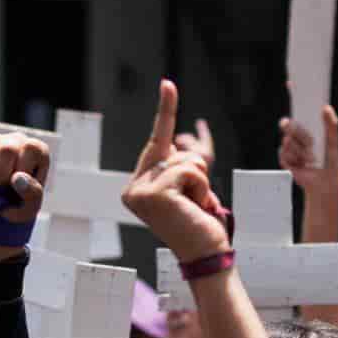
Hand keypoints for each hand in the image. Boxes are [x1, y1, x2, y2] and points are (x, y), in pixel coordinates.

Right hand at [0, 131, 47, 223]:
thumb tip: (18, 178)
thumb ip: (32, 193)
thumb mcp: (32, 204)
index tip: (18, 190)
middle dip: (2, 180)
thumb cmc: (19, 202)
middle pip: (6, 151)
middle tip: (1, 195)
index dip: (22, 172)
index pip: (30, 149)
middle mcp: (16, 139)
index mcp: (37, 149)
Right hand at [124, 80, 229, 263]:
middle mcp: (132, 189)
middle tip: (194, 203)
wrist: (205, 255)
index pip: (155, 141)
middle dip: (195, 173)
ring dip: (201, 184)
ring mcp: (140, 191)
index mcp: (136, 187)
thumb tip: (182, 139)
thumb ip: (178, 166)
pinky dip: (201, 188)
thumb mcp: (187, 189)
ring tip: (194, 207)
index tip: (168, 83)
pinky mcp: (155, 193)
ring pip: (185, 161)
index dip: (166, 111)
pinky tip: (195, 208)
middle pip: (175, 151)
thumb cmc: (199, 225)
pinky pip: (189, 171)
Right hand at [279, 103, 337, 196]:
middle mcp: (297, 138)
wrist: (323, 182)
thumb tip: (327, 108)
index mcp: (307, 130)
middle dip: (296, 131)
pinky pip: (284, 154)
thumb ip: (331, 125)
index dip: (296, 109)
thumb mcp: (333, 141)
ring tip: (310, 158)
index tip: (297, 105)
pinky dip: (294, 159)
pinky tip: (301, 163)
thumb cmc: (329, 161)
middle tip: (305, 138)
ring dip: (299, 150)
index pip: (298, 116)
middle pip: (289, 127)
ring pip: (287, 141)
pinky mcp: (286, 160)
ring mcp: (291, 148)